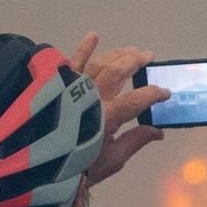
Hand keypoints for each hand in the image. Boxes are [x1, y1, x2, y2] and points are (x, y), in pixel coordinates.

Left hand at [66, 32, 168, 185]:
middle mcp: (92, 97)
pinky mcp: (59, 85)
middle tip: (148, 57)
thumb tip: (158, 132)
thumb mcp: (112, 160)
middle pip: (118, 72)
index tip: (165, 93)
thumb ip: (136, 141)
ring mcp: (74, 88)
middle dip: (136, 62)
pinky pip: (73, 62)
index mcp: (107, 116)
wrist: (41, 169)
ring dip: (117, 55)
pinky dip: (83, 48)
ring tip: (131, 51)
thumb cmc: (78, 167)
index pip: (137, 100)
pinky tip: (94, 37)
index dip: (153, 94)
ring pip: (100, 64)